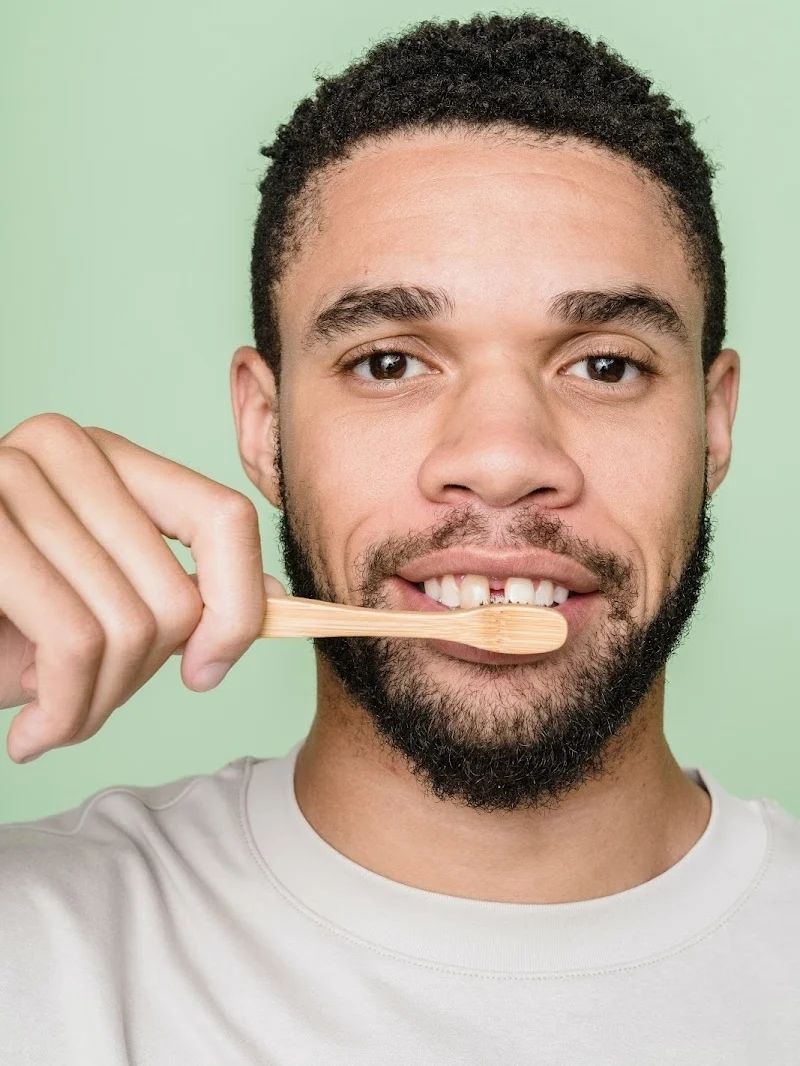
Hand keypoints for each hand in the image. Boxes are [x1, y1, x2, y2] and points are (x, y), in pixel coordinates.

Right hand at [0, 414, 285, 762]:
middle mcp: (62, 448)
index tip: (206, 671)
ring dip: (95, 706)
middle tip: (84, 708)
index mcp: (109, 458)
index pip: (223, 517)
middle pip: (174, 594)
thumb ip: (187, 596)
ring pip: (128, 627)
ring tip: (53, 720)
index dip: (238, 606)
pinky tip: (33, 734)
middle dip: (137, 682)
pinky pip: (73, 640)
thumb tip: (284, 603)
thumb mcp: (99, 608)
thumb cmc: (0, 629)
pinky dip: (65, 710)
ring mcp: (7, 475)